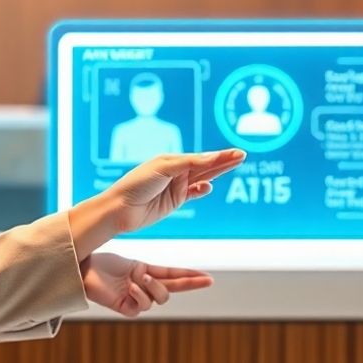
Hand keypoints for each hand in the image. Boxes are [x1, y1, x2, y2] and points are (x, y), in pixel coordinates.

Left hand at [80, 252, 212, 317]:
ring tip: (139, 277)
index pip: (173, 276)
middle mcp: (144, 287)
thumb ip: (149, 270)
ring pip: (159, 298)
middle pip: (173, 289)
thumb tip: (162, 272)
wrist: (84, 269)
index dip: (190, 277)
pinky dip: (140, 294)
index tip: (208, 278)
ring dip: (153, 287)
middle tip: (204, 279)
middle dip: (191, 284)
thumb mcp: (134, 263)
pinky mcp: (126, 308)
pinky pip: (142, 306)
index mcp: (147, 273)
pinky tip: (131, 286)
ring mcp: (136, 298)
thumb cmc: (103, 264)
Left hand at [105, 149, 244, 233]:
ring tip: (234, 164)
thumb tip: (211, 158)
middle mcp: (175, 171)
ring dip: (217, 172)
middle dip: (223, 161)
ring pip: (202, 177)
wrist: (120, 209)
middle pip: (205, 165)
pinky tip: (209, 187)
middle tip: (242, 155)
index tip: (237, 152)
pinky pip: (193, 193)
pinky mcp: (174, 201)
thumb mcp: (163, 169)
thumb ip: (188, 164)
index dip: (219, 155)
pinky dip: (202, 190)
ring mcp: (175, 186)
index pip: (201, 157)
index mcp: (171, 160)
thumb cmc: (137, 184)